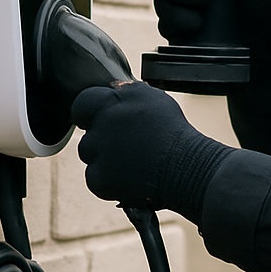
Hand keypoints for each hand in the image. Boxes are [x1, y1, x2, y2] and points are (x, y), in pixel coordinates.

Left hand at [71, 82, 229, 219]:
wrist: (187, 167)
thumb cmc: (174, 134)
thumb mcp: (154, 100)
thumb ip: (127, 93)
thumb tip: (113, 90)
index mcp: (113, 101)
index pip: (83, 104)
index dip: (89, 115)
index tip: (98, 123)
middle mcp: (103, 122)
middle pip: (88, 134)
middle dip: (102, 141)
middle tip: (127, 148)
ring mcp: (99, 151)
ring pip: (90, 156)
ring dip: (104, 159)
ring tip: (132, 162)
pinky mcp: (99, 177)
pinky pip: (94, 177)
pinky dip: (108, 181)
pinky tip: (130, 176)